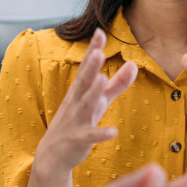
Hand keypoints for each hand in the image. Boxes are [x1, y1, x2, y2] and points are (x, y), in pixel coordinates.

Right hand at [34, 29, 136, 172]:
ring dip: (93, 92)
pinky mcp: (78, 139)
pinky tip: (114, 131)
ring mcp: (76, 120)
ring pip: (85, 105)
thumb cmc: (78, 122)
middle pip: (83, 82)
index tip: (100, 32)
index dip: (93, 50)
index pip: (87, 67)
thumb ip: (116, 84)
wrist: (53, 155)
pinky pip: (90, 136)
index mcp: (80, 90)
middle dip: (90, 66)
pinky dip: (101, 133)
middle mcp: (76, 102)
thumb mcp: (99, 101)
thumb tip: (133, 64)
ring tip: (101, 78)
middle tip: (98, 51)